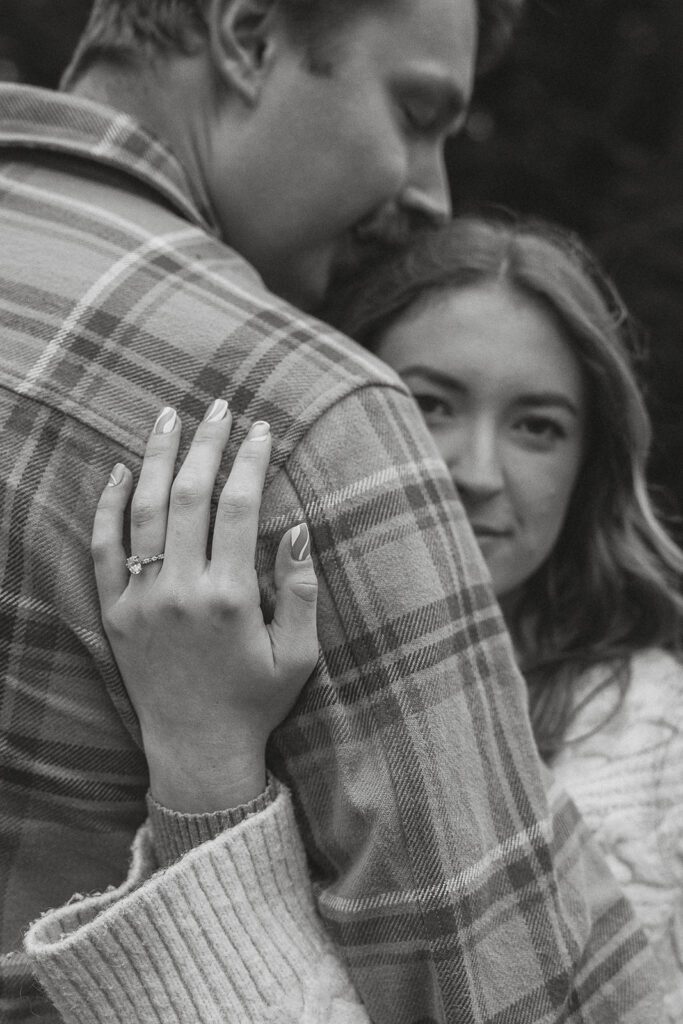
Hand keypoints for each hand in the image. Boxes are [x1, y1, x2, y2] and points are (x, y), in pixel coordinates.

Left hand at [91, 400, 317, 811]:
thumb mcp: (299, 654)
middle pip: (190, 495)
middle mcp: (180, 590)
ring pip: (145, 510)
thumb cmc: (256, 701)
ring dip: (159, 457)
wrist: (198, 749)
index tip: (261, 428)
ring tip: (171, 417)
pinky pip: (103, 548)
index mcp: (230, 597)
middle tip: (219, 406)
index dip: (250, 460)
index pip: (238, 506)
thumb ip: (301, 589)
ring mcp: (141, 599)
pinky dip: (110, 506)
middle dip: (207, 443)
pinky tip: (122, 471)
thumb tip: (296, 526)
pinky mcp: (115, 613)